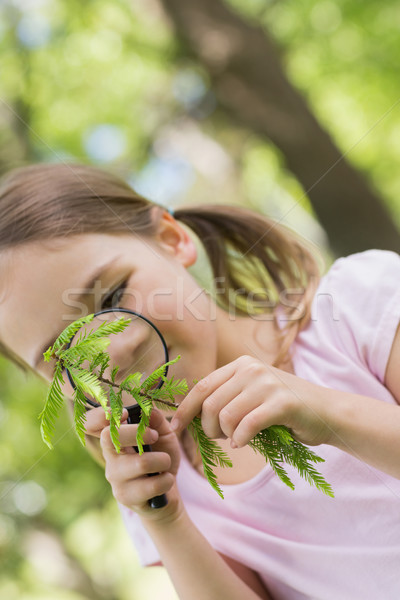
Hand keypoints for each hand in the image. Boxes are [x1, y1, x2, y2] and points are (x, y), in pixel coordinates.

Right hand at [85, 407, 182, 520]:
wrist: (166, 490)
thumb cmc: (161, 457)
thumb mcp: (163, 434)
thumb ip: (157, 421)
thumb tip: (149, 410)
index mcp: (115, 436)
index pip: (91, 423)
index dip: (99, 415)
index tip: (124, 413)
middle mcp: (109, 455)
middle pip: (112, 436)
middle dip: (140, 433)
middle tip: (155, 436)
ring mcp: (115, 477)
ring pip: (140, 463)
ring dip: (162, 460)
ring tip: (165, 463)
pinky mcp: (124, 496)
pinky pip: (150, 485)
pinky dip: (166, 480)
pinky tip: (166, 480)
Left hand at [171, 355, 333, 447]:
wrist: (327, 412)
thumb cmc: (284, 410)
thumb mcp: (252, 395)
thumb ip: (227, 397)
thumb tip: (192, 415)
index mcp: (241, 365)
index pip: (202, 386)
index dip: (185, 409)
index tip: (176, 427)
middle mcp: (252, 369)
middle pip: (211, 404)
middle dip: (208, 428)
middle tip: (221, 437)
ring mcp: (267, 383)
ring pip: (226, 416)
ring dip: (226, 435)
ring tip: (236, 438)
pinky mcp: (282, 402)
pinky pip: (247, 425)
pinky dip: (241, 439)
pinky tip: (244, 442)